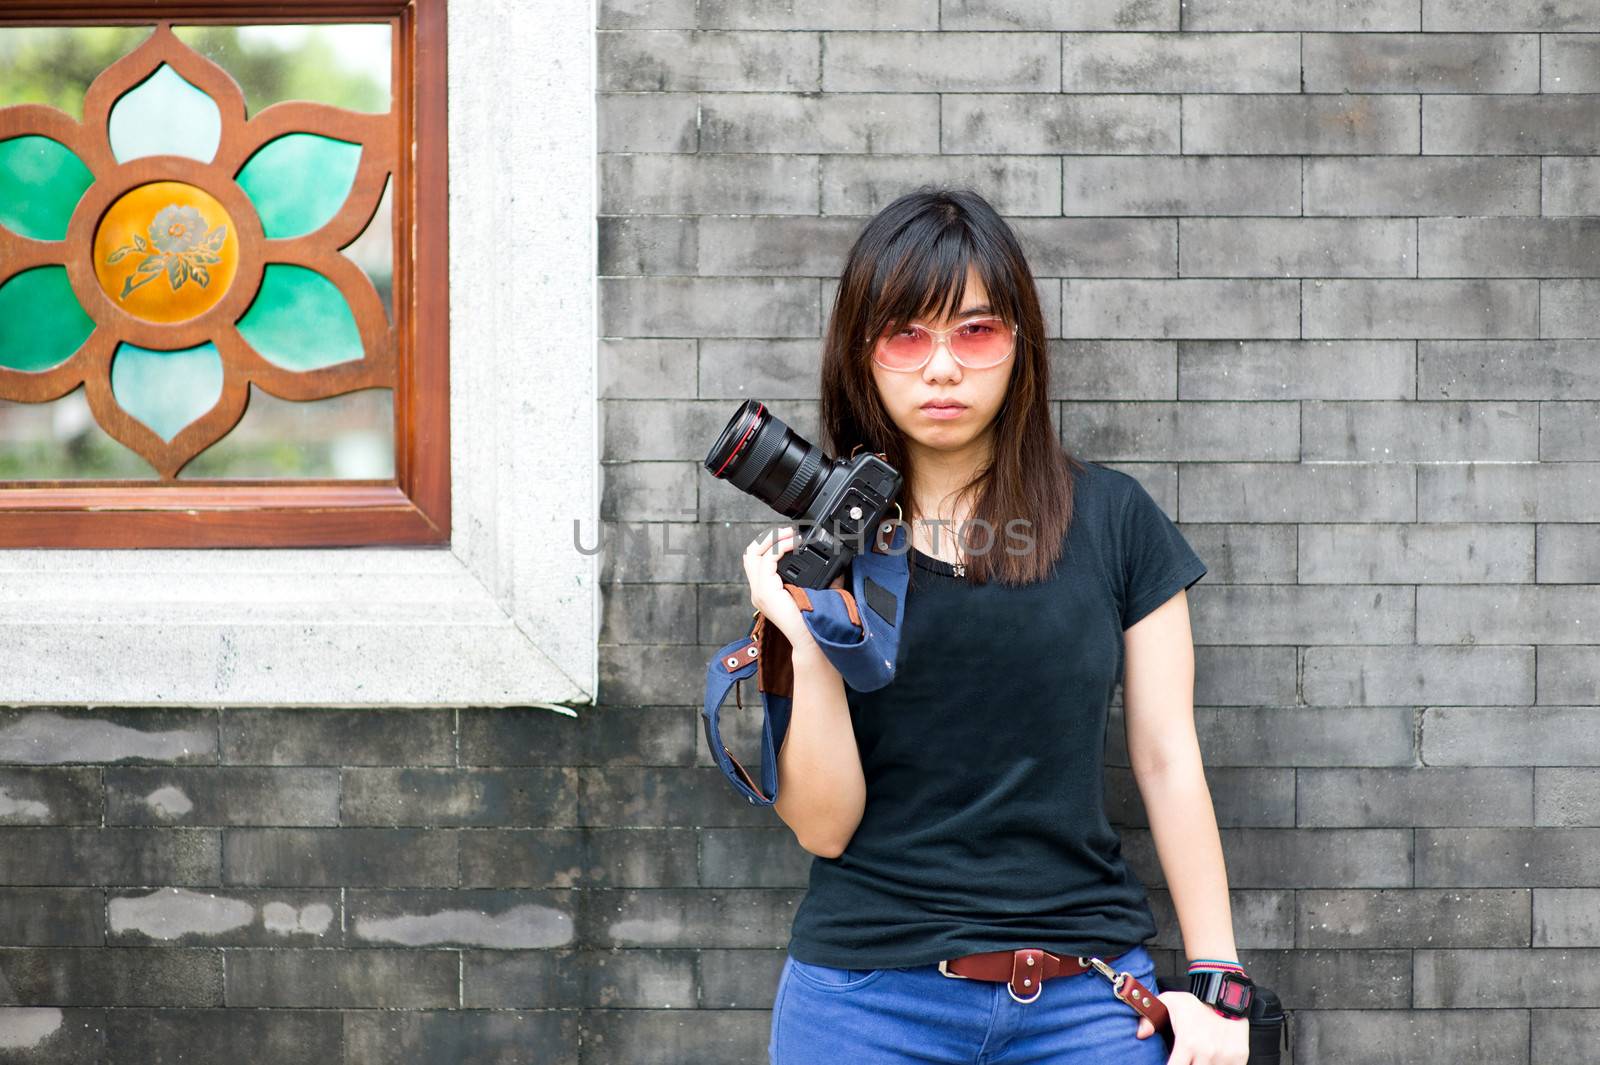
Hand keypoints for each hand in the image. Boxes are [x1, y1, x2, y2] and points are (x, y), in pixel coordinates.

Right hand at [741, 525, 846, 653]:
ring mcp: (759, 592)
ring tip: (790, 535)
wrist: (814, 640)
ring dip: (773, 539)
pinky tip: (794, 545)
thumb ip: (821, 573)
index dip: (771, 543)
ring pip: (753, 554)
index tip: (791, 535)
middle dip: (768, 537)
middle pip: (749, 554)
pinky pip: (767, 561)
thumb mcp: (818, 589)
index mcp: (767, 590)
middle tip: (788, 531)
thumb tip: (836, 558)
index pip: (757, 560)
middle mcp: (759, 591)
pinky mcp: (765, 593)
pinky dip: (780, 548)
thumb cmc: (816, 619)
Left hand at [1134, 990, 1248, 1064]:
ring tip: (1197, 1058)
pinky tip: (1213, 1060)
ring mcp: (1225, 1058)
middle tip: (1186, 1059)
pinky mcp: (1239, 1059)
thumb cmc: (1198, 1002)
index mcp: (1188, 1043)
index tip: (1170, 1063)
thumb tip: (1140, 1034)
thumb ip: (1150, 1017)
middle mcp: (1206, 1053)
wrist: (1228, 996)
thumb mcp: (1169, 1002)